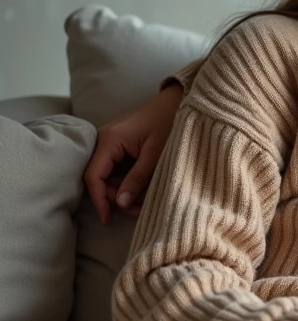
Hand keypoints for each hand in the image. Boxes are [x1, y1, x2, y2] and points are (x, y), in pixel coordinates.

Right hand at [84, 84, 184, 223]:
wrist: (180, 101)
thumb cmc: (169, 122)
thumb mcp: (156, 154)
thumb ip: (138, 178)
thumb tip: (121, 203)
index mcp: (109, 139)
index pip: (94, 176)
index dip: (100, 200)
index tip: (108, 219)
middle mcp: (104, 140)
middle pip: (99, 178)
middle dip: (116, 198)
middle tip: (137, 211)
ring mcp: (111, 143)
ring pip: (109, 176)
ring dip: (123, 192)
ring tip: (144, 204)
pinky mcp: (121, 146)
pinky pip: (118, 170)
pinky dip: (128, 182)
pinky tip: (143, 191)